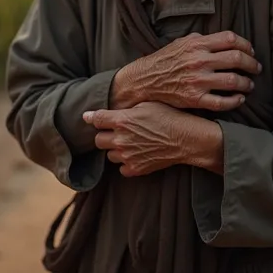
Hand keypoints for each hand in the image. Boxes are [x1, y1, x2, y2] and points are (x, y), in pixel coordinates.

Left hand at [83, 101, 223, 176]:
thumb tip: (112, 109)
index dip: (91, 117)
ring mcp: (127, 156)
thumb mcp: (147, 104)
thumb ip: (126, 108)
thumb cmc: (168, 116)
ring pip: (109, 155)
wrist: (185, 138)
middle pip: (98, 140)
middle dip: (104, 135)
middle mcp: (121, 139)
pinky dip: (125, 162)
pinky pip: (121, 168)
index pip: (96, 119)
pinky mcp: (135, 169)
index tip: (88, 117)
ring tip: (129, 142)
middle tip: (116, 131)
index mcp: (122, 120)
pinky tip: (136, 154)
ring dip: (115, 149)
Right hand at [111, 31, 260, 111]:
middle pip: (237, 58)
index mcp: (197, 44)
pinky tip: (240, 99)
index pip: (231, 40)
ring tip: (249, 85)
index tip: (251, 51)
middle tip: (256, 68)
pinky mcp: (195, 99)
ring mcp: (198, 81)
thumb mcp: (181, 42)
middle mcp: (199, 61)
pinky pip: (222, 102)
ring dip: (247, 83)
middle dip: (252, 64)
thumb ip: (202, 39)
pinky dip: (236, 101)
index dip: (246, 45)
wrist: (145, 79)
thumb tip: (222, 40)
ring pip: (233, 81)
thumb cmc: (164, 59)